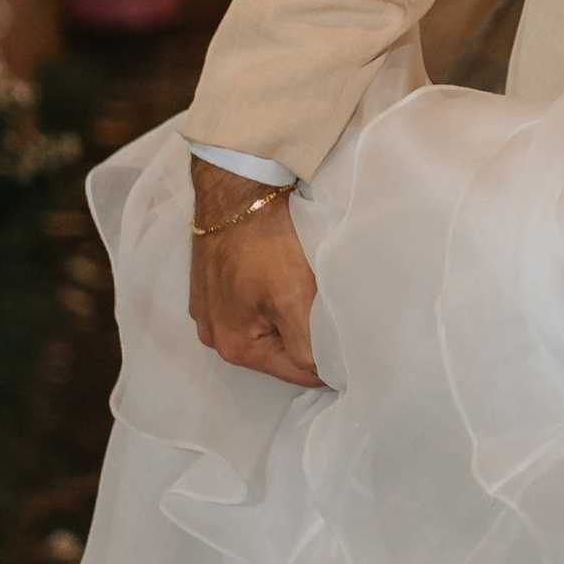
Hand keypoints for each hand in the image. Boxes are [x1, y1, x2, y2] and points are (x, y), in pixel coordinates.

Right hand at [188, 160, 320, 386]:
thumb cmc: (266, 242)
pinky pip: (251, 304)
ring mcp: (209, 308)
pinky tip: (284, 278)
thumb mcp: (294, 300)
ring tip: (311, 295)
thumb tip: (326, 374)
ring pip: (266, 326)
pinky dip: (271, 298)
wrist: (236, 188)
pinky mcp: (211, 284)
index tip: (354, 350)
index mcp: (233, 347)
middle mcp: (214, 334)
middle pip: (278, 351)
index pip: (296, 372)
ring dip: (289, 317)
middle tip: (335, 317)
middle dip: (305, 339)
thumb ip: (307, 347)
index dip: (328, 364)